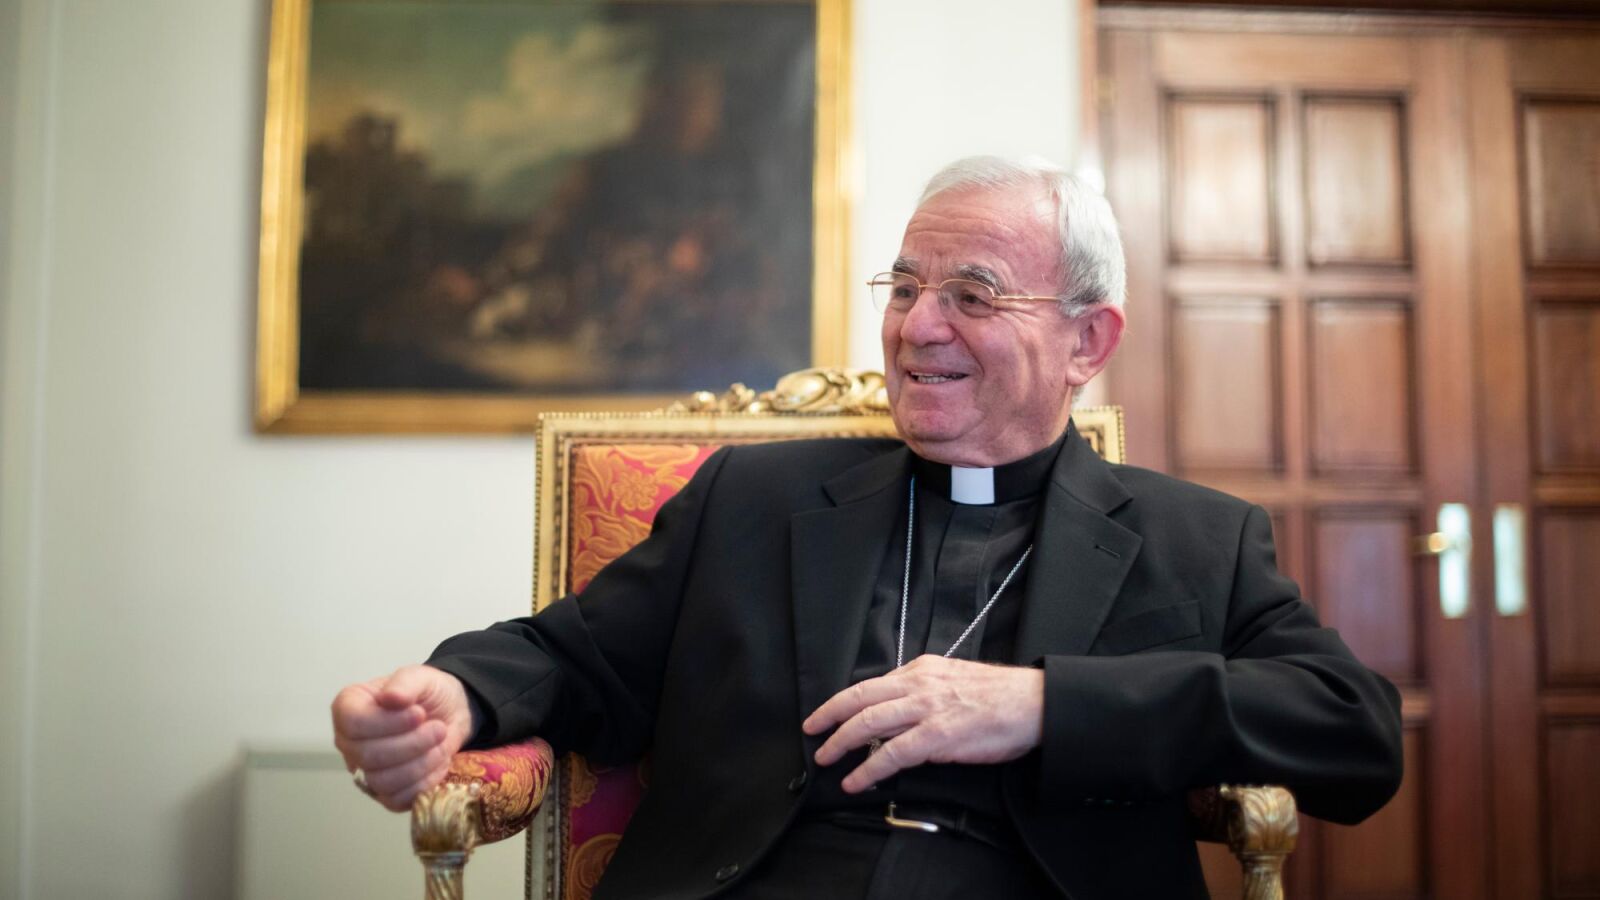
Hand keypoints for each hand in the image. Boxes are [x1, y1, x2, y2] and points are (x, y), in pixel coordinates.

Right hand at [331, 665, 474, 811]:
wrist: (450, 713)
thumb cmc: (428, 693)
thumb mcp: (420, 677)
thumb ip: (405, 683)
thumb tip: (390, 698)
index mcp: (348, 708)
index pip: (354, 724)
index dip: (389, 723)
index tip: (419, 713)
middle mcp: (349, 742)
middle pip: (368, 755)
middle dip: (412, 744)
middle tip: (439, 728)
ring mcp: (364, 770)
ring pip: (382, 781)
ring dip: (420, 763)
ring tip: (440, 743)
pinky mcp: (384, 793)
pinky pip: (396, 800)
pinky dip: (424, 783)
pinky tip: (438, 761)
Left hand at [801, 655, 1044, 792]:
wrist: (1033, 703)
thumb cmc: (1000, 697)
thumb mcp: (954, 680)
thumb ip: (925, 692)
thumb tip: (900, 712)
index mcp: (922, 669)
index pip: (872, 684)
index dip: (844, 700)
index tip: (827, 713)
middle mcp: (918, 683)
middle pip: (860, 697)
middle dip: (829, 716)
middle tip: (811, 732)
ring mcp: (927, 708)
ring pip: (869, 721)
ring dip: (841, 741)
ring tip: (825, 757)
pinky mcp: (937, 735)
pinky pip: (892, 752)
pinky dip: (868, 768)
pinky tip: (855, 779)